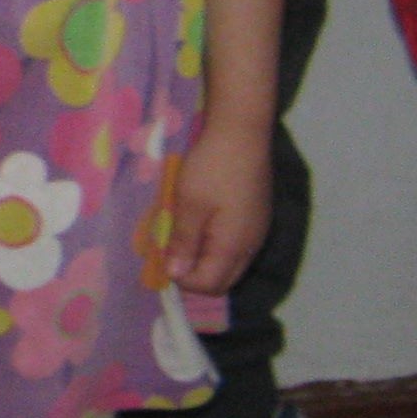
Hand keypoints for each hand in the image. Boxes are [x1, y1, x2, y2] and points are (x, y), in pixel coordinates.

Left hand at [166, 112, 273, 294]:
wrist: (242, 132)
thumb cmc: (211, 168)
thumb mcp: (188, 205)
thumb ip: (183, 243)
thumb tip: (176, 275)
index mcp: (234, 247)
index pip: (210, 285)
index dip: (182, 280)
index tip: (160, 259)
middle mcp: (251, 245)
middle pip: (222, 278)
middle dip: (193, 273)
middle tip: (168, 251)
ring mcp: (256, 230)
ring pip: (228, 261)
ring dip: (203, 256)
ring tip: (178, 234)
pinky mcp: (255, 216)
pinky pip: (234, 243)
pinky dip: (213, 242)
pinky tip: (197, 222)